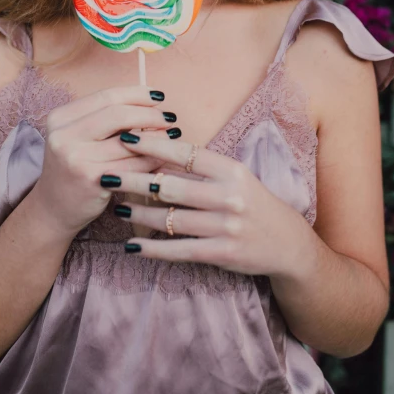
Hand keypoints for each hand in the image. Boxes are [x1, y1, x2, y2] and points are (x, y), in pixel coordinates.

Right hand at [31, 86, 174, 239]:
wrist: (53, 210)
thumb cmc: (74, 169)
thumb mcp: (79, 137)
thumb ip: (106, 119)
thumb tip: (152, 104)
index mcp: (61, 118)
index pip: (106, 97)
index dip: (137, 94)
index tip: (158, 97)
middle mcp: (63, 135)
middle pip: (118, 114)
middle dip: (150, 114)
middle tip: (170, 119)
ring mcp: (75, 158)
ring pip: (130, 142)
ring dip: (157, 138)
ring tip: (172, 136)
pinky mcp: (91, 180)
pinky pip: (133, 165)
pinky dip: (153, 160)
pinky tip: (164, 158)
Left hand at [101, 133, 312, 277]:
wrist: (287, 243)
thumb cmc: (252, 202)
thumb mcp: (235, 177)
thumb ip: (202, 168)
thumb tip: (157, 156)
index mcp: (232, 170)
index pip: (186, 154)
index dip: (153, 146)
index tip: (126, 138)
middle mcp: (229, 196)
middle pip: (171, 186)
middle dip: (135, 181)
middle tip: (107, 175)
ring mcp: (226, 227)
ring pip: (171, 219)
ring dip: (138, 214)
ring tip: (115, 208)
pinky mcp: (222, 254)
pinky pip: (179, 250)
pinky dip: (153, 249)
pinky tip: (131, 245)